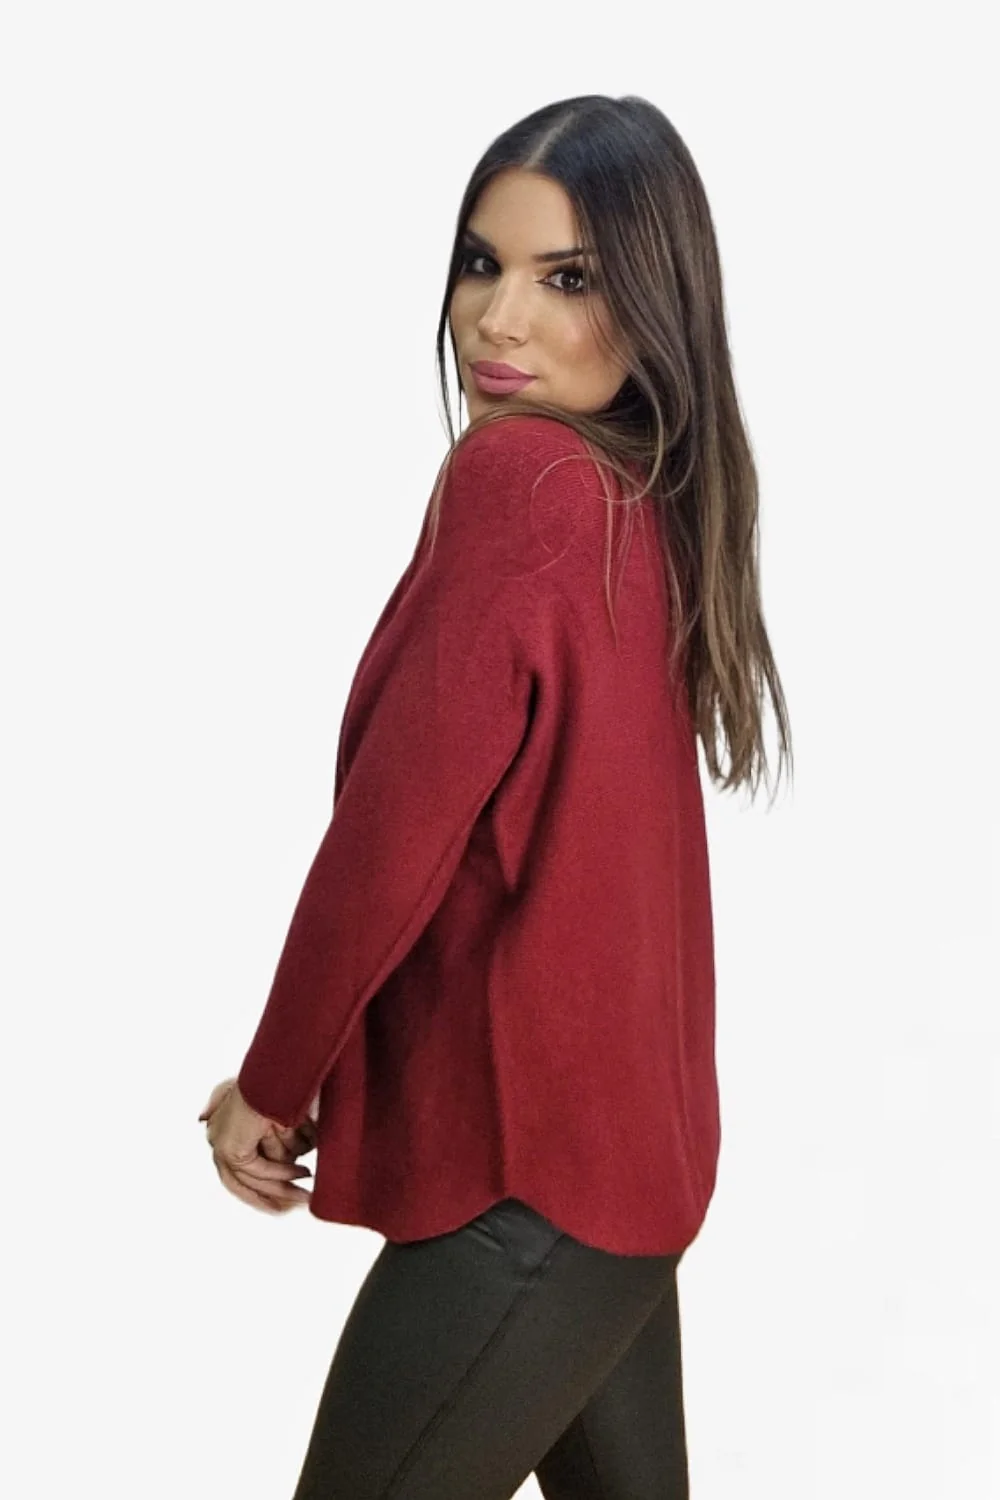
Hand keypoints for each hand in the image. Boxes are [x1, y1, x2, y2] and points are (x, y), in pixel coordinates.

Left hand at [198, 1077, 313, 1213]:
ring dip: (282, 1187)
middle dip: (269, 1196)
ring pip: (250, 1179)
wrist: (281, 1067)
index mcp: (224, 1124)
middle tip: (294, 1206)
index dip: (260, 1187)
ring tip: (306, 1192)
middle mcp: (217, 1133)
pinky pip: (256, 1169)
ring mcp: (220, 1141)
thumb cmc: (284, 1080)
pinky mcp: (230, 1146)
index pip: (236, 1169)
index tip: (282, 1203)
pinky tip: (301, 1173)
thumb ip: (281, 1135)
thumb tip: (282, 1154)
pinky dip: (280, 1173)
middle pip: (237, 1181)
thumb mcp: (284, 1112)